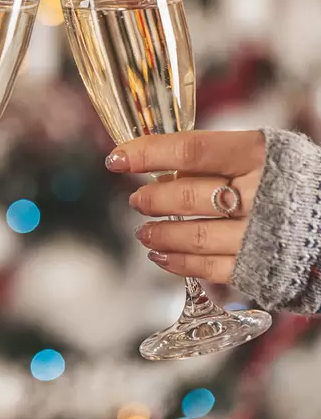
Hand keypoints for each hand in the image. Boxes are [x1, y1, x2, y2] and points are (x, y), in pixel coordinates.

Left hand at [106, 131, 265, 283]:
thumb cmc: (301, 177)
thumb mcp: (265, 153)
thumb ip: (219, 158)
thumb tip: (168, 167)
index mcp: (259, 154)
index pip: (191, 150)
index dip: (148, 154)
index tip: (118, 158)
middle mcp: (261, 193)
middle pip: (188, 195)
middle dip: (153, 199)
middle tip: (136, 201)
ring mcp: (262, 234)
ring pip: (196, 235)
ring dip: (161, 234)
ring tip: (144, 233)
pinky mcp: (262, 267)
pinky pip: (211, 268)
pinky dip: (180, 263)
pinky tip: (162, 256)